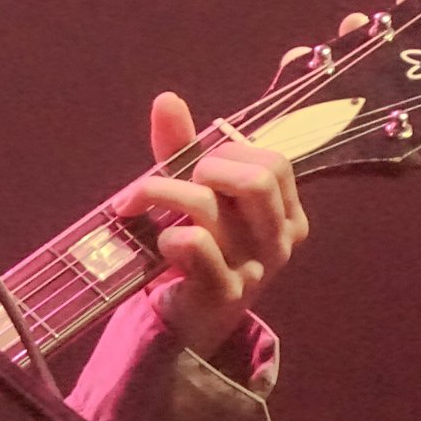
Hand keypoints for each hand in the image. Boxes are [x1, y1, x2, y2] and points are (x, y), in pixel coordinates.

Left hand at [110, 92, 307, 356]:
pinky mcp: (221, 293)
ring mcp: (254, 269)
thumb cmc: (193, 251)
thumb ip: (182, 149)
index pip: (273, 162)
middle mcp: (279, 240)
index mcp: (286, 212)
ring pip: (210, 207)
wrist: (184, 321)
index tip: (195, 168)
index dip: (226, 153)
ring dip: (161, 194)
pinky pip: (194, 245)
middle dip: (202, 169)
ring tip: (135, 206)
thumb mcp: (192, 195)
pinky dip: (168, 236)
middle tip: (171, 185)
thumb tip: (166, 99)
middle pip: (254, 179)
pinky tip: (159, 245)